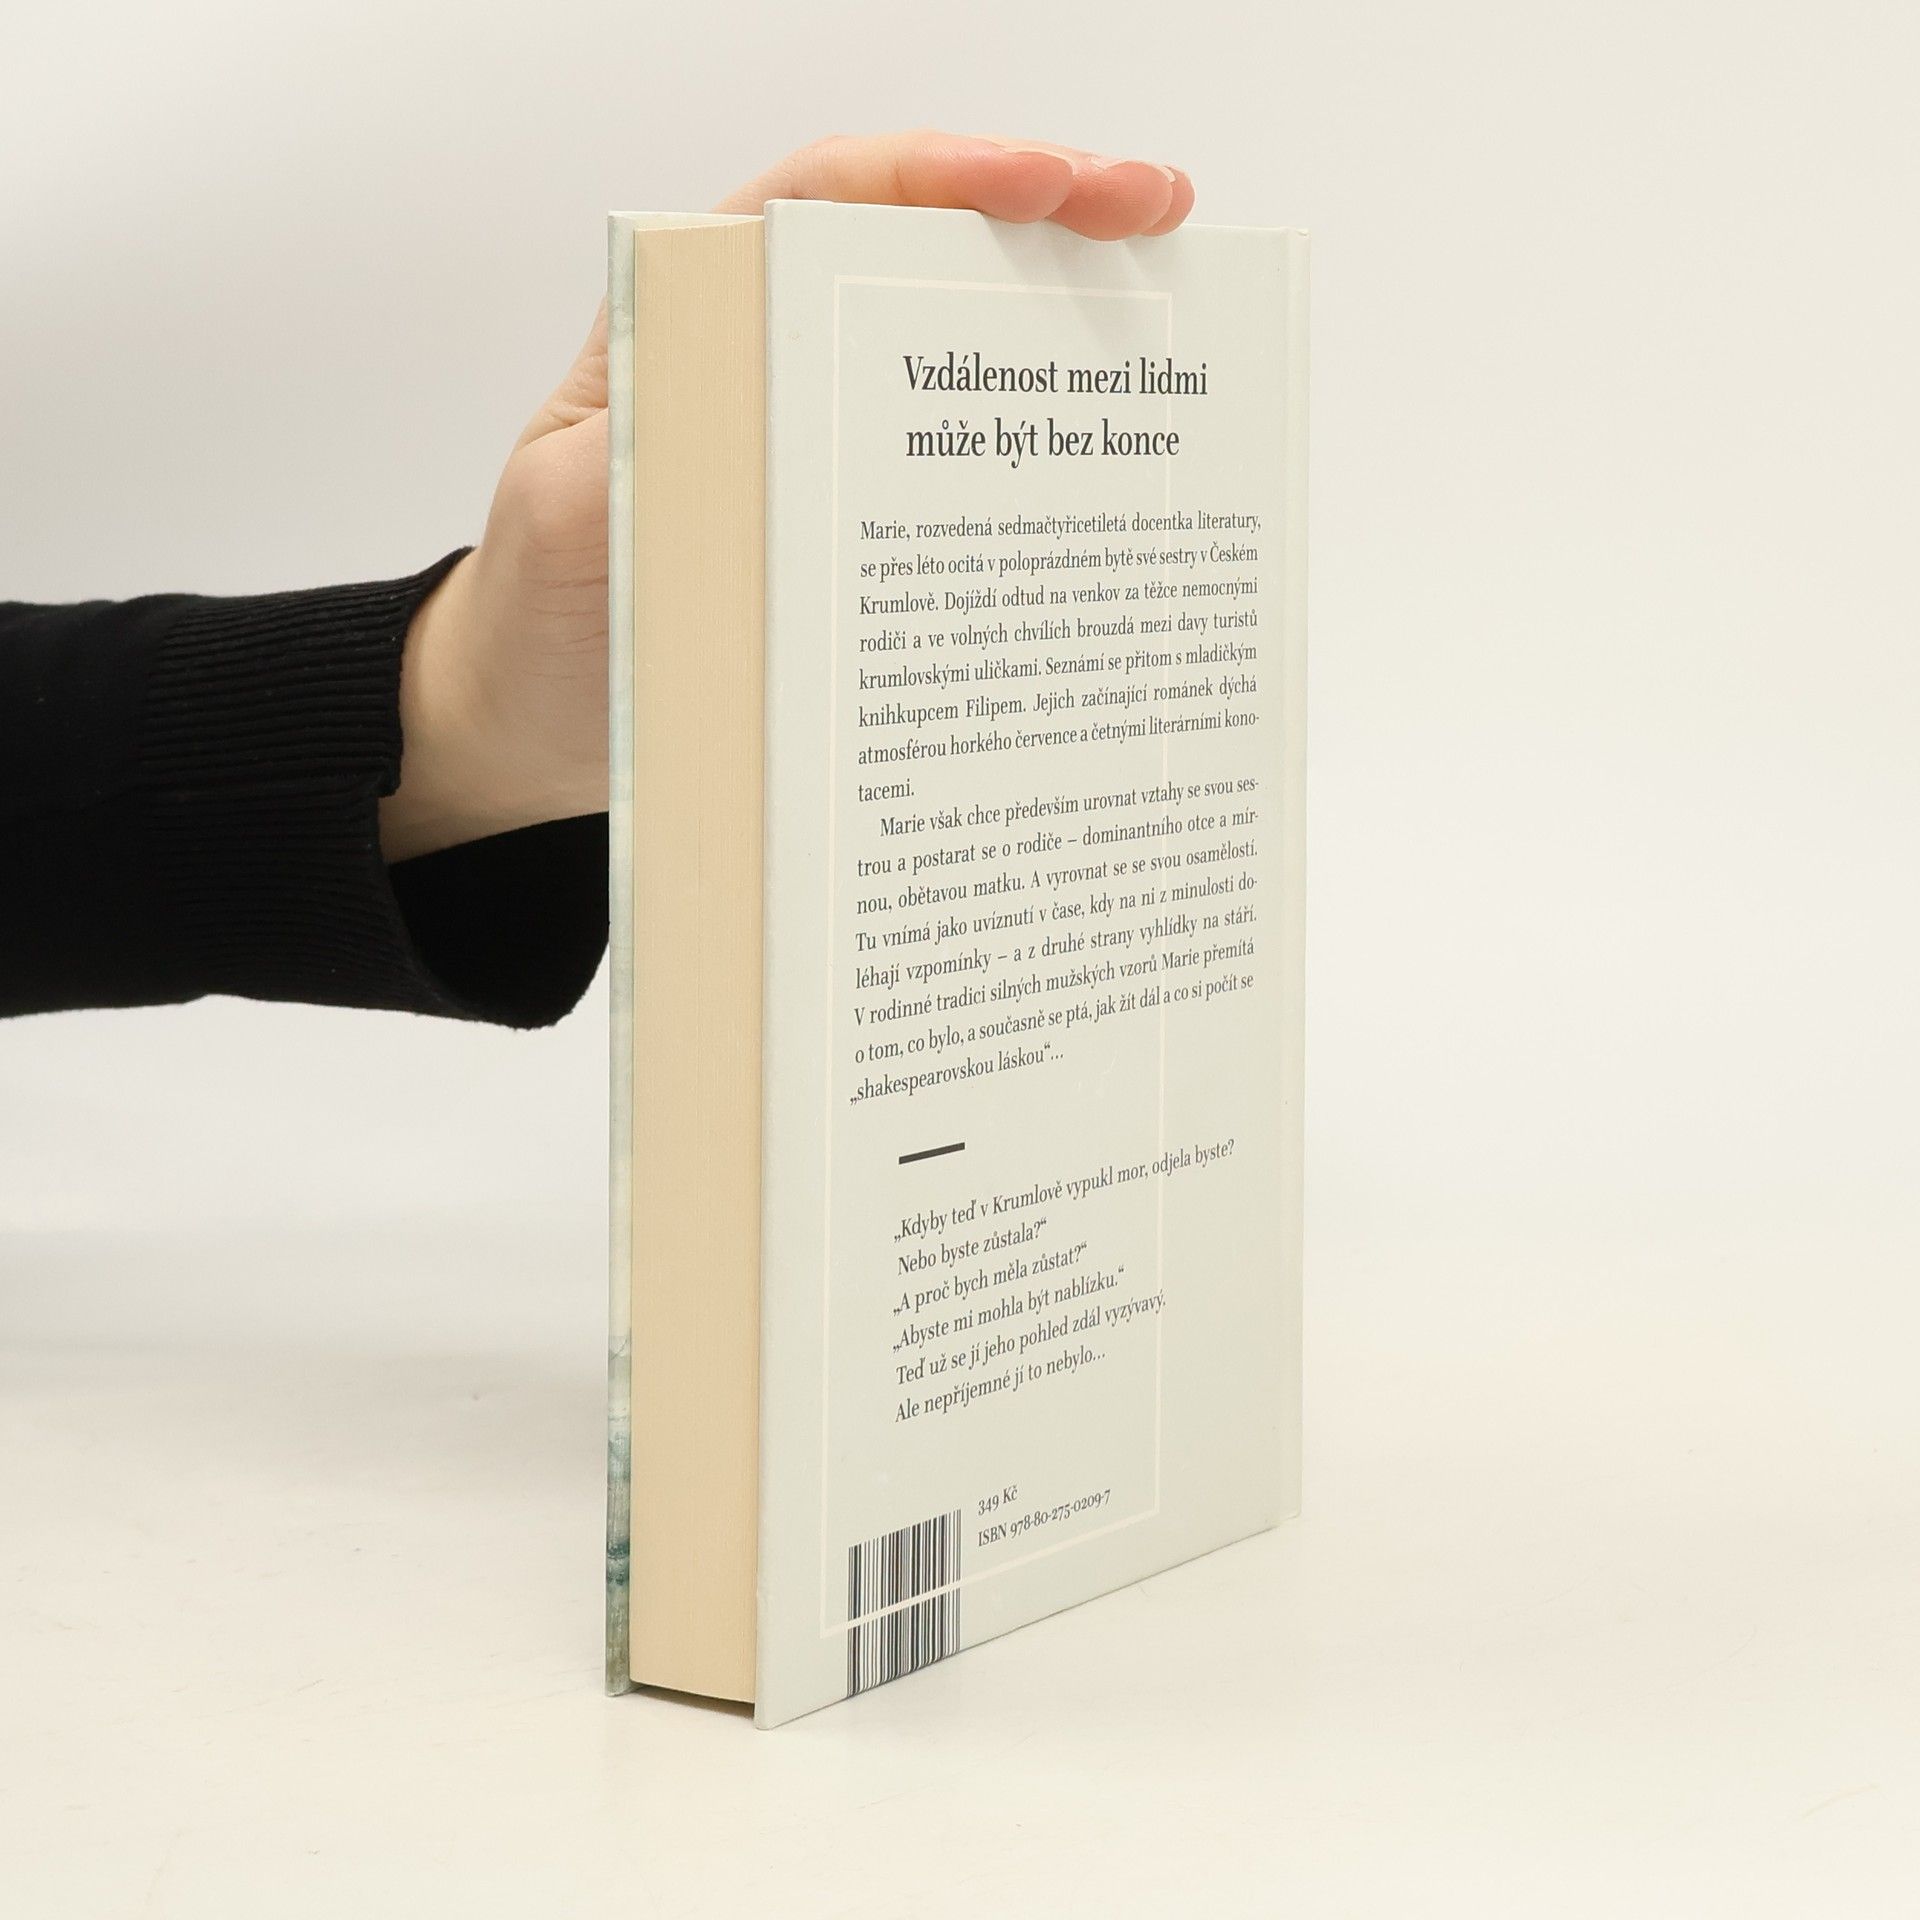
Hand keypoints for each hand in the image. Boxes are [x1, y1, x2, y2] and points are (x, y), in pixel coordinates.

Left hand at [381, 132, 1196, 861]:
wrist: (537, 714)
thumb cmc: (543, 608)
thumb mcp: (576, 522)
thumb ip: (655, 455)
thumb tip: (772, 417)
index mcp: (698, 315)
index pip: (832, 196)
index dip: (947, 174)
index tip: (1054, 184)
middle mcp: (773, 350)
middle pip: (920, 246)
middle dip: (1049, 213)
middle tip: (1161, 213)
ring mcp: (821, 428)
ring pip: (953, 340)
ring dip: (1059, 312)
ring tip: (1168, 300)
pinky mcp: (851, 510)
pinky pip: (951, 457)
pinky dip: (1031, 440)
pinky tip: (1108, 448)